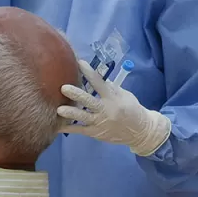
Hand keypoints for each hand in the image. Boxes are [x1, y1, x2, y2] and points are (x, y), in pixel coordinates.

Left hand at [57, 58, 171, 156]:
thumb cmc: (131, 109)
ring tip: (59, 110)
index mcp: (113, 98)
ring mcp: (100, 123)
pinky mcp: (96, 133)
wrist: (140, 131)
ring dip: (71, 113)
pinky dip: (69, 128)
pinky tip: (56, 126)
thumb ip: (110, 88)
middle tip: (63, 88)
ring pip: (83, 117)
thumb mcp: (124, 95)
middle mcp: (106, 110)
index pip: (100, 83)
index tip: (79, 63)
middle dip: (76, 94)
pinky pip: (80, 130)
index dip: (89, 73)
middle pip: (89, 101)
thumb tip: (95, 77)